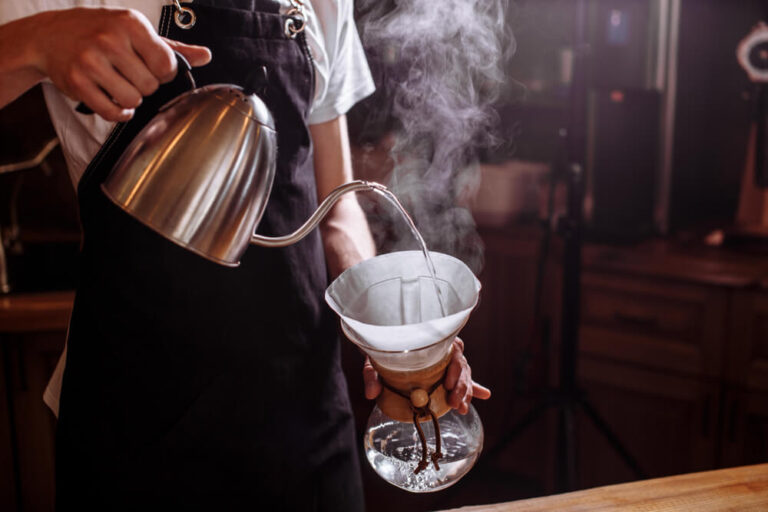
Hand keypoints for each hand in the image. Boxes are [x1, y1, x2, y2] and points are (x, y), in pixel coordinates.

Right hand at [31, 8, 210, 121]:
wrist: (51, 36)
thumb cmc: (100, 32)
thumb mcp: (137, 31)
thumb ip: (173, 47)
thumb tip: (205, 55)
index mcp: (130, 23)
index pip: (166, 65)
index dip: (163, 73)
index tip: (152, 68)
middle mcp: (109, 40)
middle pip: (151, 86)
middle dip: (145, 86)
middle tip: (130, 75)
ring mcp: (91, 61)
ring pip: (133, 101)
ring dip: (131, 99)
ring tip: (119, 84)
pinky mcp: (77, 82)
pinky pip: (112, 112)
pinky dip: (118, 113)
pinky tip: (113, 100)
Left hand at [363, 337, 490, 414]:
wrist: (382, 348)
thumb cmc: (381, 352)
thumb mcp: (374, 361)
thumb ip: (371, 375)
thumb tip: (371, 394)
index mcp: (430, 342)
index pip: (452, 349)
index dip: (454, 366)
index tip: (448, 383)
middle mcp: (442, 349)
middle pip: (460, 364)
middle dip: (461, 386)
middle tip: (454, 403)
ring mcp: (446, 361)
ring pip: (463, 374)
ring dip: (466, 391)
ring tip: (462, 408)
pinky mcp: (446, 372)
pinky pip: (464, 379)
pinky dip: (474, 387)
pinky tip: (485, 395)